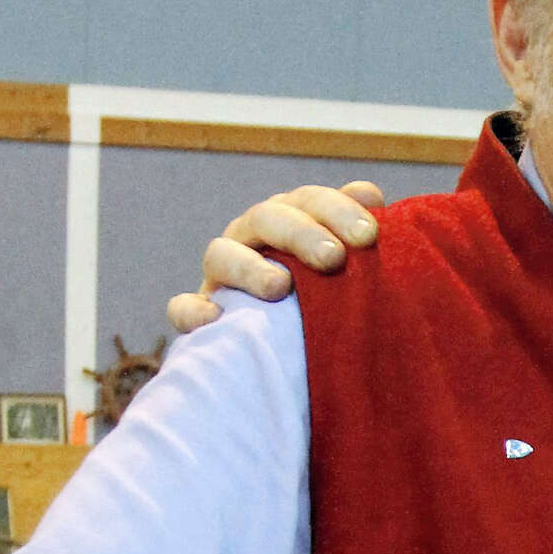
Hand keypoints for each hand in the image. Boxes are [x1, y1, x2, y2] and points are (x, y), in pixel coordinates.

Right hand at [161, 181, 390, 335]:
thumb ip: (357, 233)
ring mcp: (221, 275)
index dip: (338, 209)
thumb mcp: (348, 268)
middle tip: (333, 258)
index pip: (310, 200)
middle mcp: (252, 238)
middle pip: (268, 218)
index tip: (369, 235)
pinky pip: (183, 307)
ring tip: (279, 288)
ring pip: (221, 254)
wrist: (293, 360)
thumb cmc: (331, 303)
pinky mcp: (201, 313)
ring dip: (249, 268)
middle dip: (301, 234)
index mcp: (291, 219)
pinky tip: (214, 318)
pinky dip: (192, 310)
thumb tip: (370, 193)